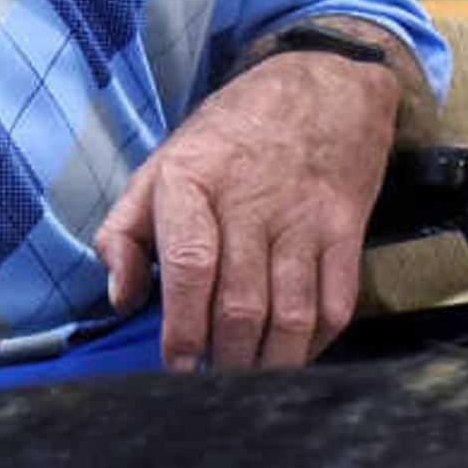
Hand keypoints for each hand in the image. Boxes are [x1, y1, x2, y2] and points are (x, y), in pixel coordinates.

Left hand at [95, 53, 398, 371]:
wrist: (325, 84)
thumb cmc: (231, 134)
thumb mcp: (163, 164)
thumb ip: (126, 231)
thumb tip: (121, 297)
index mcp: (192, 180)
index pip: (190, 268)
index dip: (182, 329)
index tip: (177, 366)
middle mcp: (251, 200)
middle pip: (240, 304)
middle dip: (225, 359)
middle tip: (213, 383)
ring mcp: (304, 217)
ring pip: (290, 315)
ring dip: (269, 364)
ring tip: (250, 382)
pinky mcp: (346, 230)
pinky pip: (335, 305)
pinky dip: (315, 344)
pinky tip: (294, 356)